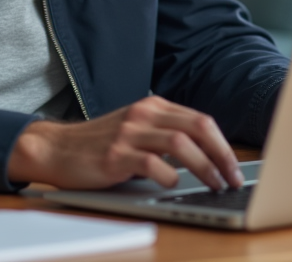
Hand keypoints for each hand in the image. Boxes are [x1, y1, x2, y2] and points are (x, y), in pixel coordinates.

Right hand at [8, 95, 243, 190]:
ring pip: (181, 143)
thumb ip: (165, 134)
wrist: (56, 148)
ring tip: (214, 185)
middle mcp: (143, 114)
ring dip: (204, 167)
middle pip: (198, 127)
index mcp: (153, 106)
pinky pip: (152, 164)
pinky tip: (173, 185)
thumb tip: (208, 158)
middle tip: (234, 178)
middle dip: (222, 155)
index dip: (223, 145)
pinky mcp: (115, 155)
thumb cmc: (99, 144)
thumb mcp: (136, 129)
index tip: (234, 167)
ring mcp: (129, 133)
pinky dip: (169, 177)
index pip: (201, 120)